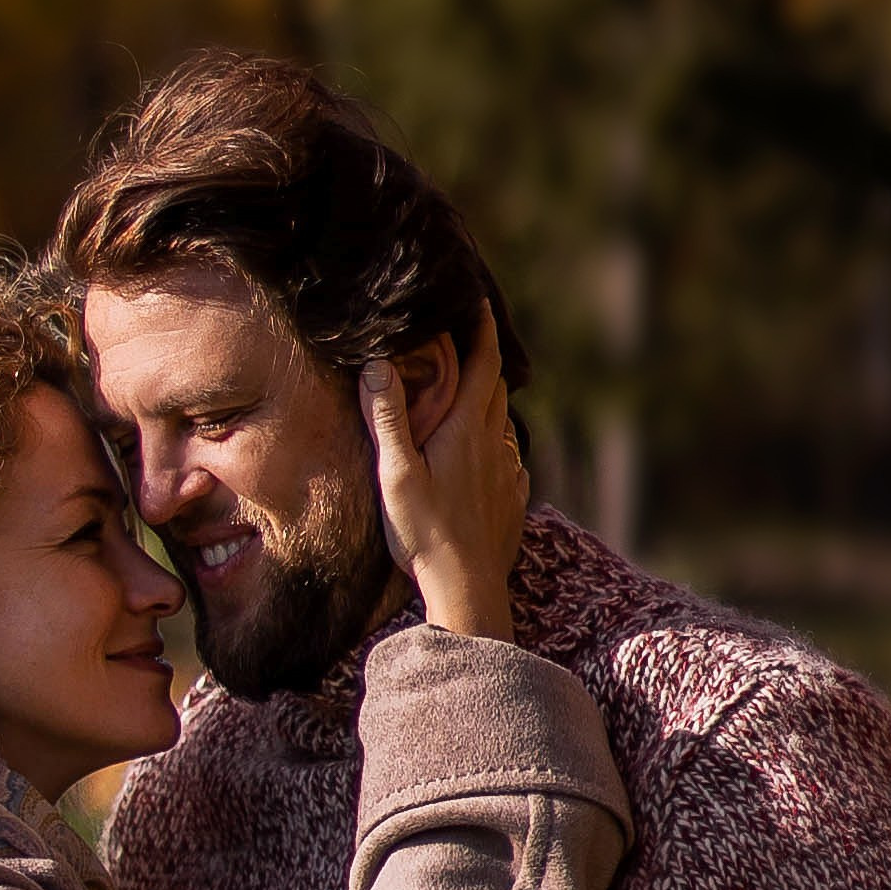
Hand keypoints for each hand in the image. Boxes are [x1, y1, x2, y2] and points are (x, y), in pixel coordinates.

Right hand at [358, 302, 525, 640]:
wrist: (467, 588)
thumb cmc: (425, 533)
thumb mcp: (396, 474)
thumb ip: (387, 417)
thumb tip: (378, 363)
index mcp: (466, 430)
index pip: (484, 363)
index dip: (482, 329)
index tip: (478, 301)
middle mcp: (494, 444)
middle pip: (497, 387)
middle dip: (485, 358)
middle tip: (468, 339)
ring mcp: (508, 472)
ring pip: (503, 420)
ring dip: (490, 399)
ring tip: (469, 392)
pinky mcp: (513, 498)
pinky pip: (509, 456)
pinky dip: (496, 440)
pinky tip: (483, 452)